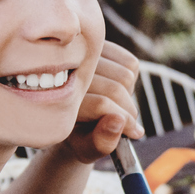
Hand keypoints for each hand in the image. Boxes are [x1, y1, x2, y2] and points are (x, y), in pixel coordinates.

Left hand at [60, 40, 143, 163]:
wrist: (74, 116)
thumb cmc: (79, 137)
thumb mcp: (88, 148)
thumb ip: (103, 141)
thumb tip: (119, 121)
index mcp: (59, 99)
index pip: (102, 104)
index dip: (124, 121)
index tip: (135, 133)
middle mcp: (67, 71)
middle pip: (116, 88)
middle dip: (128, 110)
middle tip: (129, 123)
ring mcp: (82, 55)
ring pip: (125, 75)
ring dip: (128, 95)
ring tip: (119, 106)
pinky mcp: (99, 45)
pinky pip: (129, 62)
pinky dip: (131, 78)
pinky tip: (119, 89)